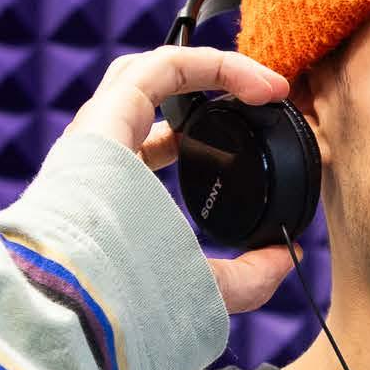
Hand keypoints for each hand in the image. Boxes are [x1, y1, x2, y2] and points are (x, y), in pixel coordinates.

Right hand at [67, 44, 302, 313]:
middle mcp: (102, 155)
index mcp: (114, 193)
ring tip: (269, 86)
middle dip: (204, 88)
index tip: (251, 139)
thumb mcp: (203, 292)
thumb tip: (286, 257)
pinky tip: (258, 84)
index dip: (197, 135)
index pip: (150, 146)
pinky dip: (215, 66)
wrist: (83, 299)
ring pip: (153, 72)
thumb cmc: (126, 303)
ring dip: (215, 70)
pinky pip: (164, 68)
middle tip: (259, 100)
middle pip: (149, 98)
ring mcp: (99, 131)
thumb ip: (245, 278)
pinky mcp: (106, 113)